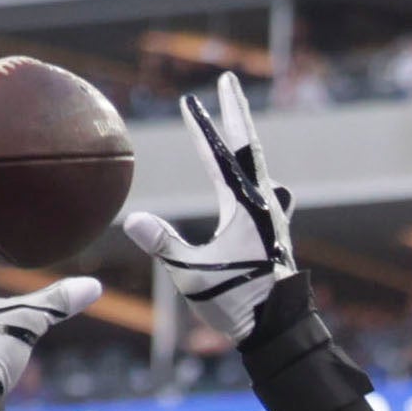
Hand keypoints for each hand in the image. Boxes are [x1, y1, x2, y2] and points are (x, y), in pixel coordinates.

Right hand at [118, 72, 303, 347]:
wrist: (278, 330)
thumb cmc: (237, 304)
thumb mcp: (193, 276)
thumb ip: (164, 245)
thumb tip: (132, 220)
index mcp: (245, 207)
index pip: (220, 156)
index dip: (202, 127)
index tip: (188, 100)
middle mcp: (264, 205)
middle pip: (249, 147)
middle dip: (236, 112)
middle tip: (229, 80)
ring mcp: (274, 218)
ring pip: (261, 167)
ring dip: (248, 143)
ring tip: (241, 126)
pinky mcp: (277, 233)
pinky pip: (269, 192)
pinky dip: (260, 177)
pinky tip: (266, 186)